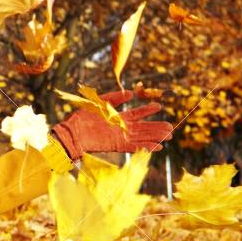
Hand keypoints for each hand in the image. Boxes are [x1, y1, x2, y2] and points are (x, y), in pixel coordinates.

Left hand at [51, 89, 172, 158]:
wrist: (71, 133)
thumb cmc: (81, 117)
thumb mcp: (99, 103)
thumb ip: (114, 98)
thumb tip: (130, 93)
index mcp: (117, 117)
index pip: (137, 114)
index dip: (148, 110)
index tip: (159, 106)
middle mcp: (121, 128)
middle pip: (143, 127)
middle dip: (156, 127)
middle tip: (171, 127)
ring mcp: (120, 137)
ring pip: (142, 137)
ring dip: (155, 137)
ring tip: (169, 136)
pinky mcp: (116, 146)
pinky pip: (134, 147)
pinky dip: (146, 147)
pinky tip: (158, 147)